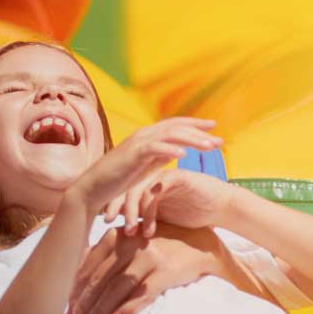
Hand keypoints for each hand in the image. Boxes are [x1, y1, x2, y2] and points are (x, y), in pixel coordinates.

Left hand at [67, 223, 227, 313]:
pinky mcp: (166, 272)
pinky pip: (143, 294)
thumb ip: (103, 259)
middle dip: (83, 306)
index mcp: (114, 237)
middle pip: (98, 280)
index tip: (66, 312)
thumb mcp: (127, 245)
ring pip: (116, 289)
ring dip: (99, 311)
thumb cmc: (155, 246)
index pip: (87, 269)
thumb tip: (74, 288)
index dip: (74, 293)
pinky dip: (127, 308)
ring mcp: (148, 258)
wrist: (197, 244)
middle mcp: (129, 245)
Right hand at [74, 118, 221, 211]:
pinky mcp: (132, 155)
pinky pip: (154, 148)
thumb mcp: (143, 165)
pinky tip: (183, 154)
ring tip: (209, 147)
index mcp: (147, 137)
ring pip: (170, 134)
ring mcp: (137, 143)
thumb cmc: (117, 180)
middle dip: (199, 132)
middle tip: (219, 140)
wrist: (93, 188)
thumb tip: (177, 149)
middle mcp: (143, 135)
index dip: (195, 125)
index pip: (175, 125)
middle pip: (177, 127)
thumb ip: (159, 156)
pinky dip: (169, 148)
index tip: (214, 128)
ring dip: (191, 139)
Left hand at [104, 169, 235, 235]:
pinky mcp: (177, 177)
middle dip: (116, 207)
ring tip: (134, 232)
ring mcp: (164, 176)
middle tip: (110, 223)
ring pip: (138, 190)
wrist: (222, 207)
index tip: (105, 223)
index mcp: (148, 186)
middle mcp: (153, 179)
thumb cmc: (194, 214)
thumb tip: (121, 235)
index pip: (123, 192)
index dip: (112, 205)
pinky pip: (156, 190)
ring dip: (134, 213)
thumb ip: (145, 220)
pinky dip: (150, 209)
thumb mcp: (163, 219)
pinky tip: (150, 227)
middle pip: (126, 188)